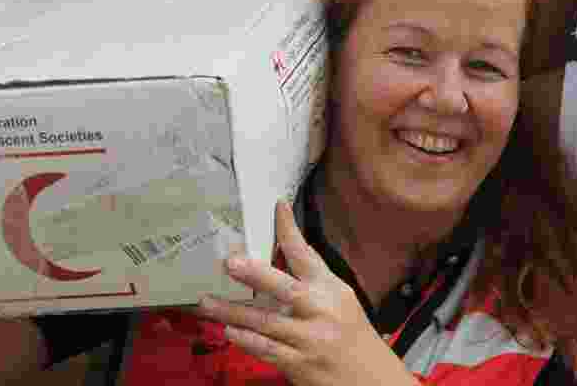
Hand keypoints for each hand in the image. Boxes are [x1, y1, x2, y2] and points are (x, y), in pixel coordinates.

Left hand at [196, 201, 417, 385]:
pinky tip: (228, 331)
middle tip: (230, 263)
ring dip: (231, 312)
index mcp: (332, 290)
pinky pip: (265, 349)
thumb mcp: (341, 301)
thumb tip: (279, 259)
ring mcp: (309, 339)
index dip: (290, 230)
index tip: (277, 208)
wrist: (370, 379)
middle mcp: (321, 311)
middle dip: (256, 275)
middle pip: (285, 289)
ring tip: (206, 303)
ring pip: (264, 323)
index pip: (308, 255)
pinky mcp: (298, 363)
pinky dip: (244, 340)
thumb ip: (313, 283)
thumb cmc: (352, 337)